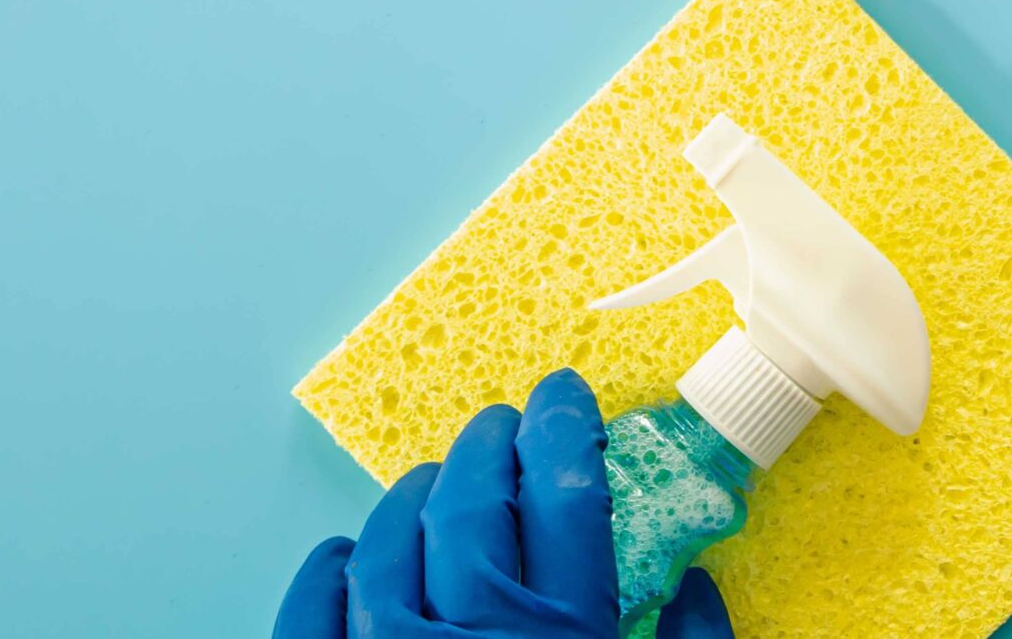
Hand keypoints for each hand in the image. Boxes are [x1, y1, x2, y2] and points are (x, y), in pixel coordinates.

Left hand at [275, 370, 734, 638]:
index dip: (564, 431)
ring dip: (411, 502)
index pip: (567, 498)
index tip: (563, 397)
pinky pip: (311, 619)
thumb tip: (699, 591)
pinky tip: (341, 554)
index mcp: (567, 638)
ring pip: (387, 551)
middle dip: (490, 449)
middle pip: (474, 509)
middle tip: (502, 424)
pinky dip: (324, 577)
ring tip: (432, 480)